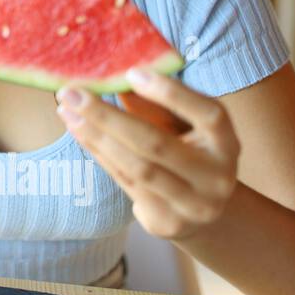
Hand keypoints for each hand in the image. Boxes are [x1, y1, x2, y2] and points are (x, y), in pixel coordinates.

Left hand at [54, 67, 240, 240]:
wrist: (204, 212)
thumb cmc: (188, 153)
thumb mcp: (184, 127)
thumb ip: (157, 105)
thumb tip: (113, 75)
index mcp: (227, 144)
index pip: (208, 114)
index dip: (172, 93)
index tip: (131, 72)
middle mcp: (217, 177)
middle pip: (157, 144)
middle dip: (108, 116)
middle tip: (71, 91)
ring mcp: (193, 205)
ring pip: (135, 168)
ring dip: (95, 136)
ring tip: (67, 111)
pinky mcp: (167, 222)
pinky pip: (124, 182)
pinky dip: (98, 153)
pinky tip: (79, 132)